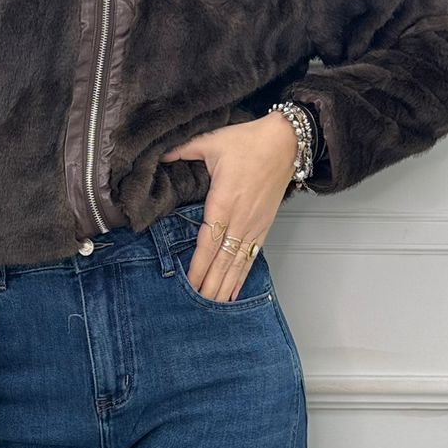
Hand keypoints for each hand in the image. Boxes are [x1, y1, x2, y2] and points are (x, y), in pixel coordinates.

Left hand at [159, 111, 295, 300]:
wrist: (286, 143)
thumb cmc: (250, 142)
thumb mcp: (212, 141)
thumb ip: (184, 150)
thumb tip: (161, 154)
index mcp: (224, 201)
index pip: (208, 242)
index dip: (199, 265)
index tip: (189, 283)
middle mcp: (240, 219)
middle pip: (223, 259)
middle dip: (210, 283)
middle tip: (197, 306)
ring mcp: (254, 225)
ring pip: (237, 262)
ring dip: (225, 285)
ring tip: (213, 306)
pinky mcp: (264, 226)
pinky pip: (251, 256)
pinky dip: (242, 276)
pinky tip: (234, 292)